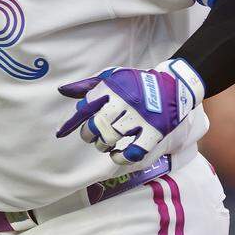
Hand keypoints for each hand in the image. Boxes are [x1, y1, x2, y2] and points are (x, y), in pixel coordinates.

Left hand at [56, 59, 204, 164]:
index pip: (85, 108)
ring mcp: (141, 117)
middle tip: (91, 136)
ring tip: (104, 144)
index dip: (71, 123)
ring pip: (112, 138)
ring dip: (103, 145)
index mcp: (111, 88)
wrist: (174, 85)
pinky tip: (117, 155)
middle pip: (96, 126)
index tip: (60, 133)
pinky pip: (135, 151)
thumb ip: (87, 85)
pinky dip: (122, 158)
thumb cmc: (136, 83)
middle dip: (89, 135)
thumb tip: (62, 91)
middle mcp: (124, 102)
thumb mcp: (111, 76)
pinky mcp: (155, 131)